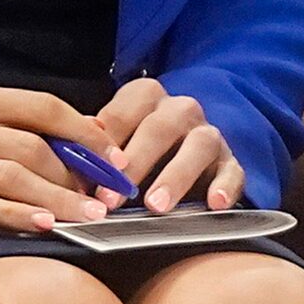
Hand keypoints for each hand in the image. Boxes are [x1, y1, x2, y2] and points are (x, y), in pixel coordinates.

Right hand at [0, 83, 121, 232]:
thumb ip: (10, 124)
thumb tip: (81, 140)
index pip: (42, 107)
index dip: (84, 133)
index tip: (113, 157)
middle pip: (33, 146)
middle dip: (77, 175)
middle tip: (105, 198)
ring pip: (12, 177)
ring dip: (57, 201)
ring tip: (88, 218)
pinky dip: (16, 215)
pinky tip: (43, 225)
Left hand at [93, 76, 245, 211]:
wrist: (184, 148)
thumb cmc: (137, 146)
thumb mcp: (114, 139)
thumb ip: (96, 143)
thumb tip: (70, 147)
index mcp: (146, 96)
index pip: (123, 112)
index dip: (105, 145)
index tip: (91, 175)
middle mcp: (180, 109)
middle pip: (160, 128)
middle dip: (135, 164)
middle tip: (113, 199)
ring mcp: (208, 134)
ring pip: (199, 145)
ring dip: (176, 176)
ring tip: (156, 207)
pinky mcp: (230, 162)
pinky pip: (233, 171)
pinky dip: (225, 187)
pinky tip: (214, 204)